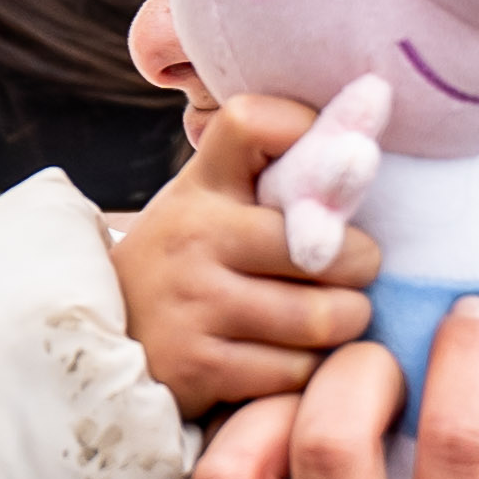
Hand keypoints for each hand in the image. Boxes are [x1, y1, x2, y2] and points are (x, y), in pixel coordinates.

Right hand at [118, 92, 373, 409]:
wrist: (109, 340)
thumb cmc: (189, 264)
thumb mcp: (212, 204)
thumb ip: (273, 171)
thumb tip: (370, 106)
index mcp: (203, 184)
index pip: (254, 123)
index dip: (308, 131)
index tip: (342, 158)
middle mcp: (194, 234)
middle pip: (329, 246)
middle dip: (361, 267)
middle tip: (354, 274)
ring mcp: (193, 302)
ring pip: (324, 317)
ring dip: (344, 324)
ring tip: (330, 318)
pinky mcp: (198, 368)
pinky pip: (297, 371)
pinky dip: (308, 371)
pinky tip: (290, 359)